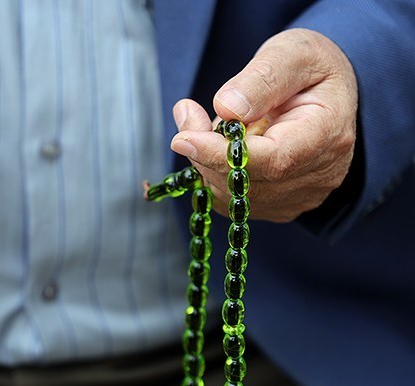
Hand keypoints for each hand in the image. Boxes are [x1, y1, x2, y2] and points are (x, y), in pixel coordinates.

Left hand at [170, 29, 357, 222]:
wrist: (327, 94)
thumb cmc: (312, 68)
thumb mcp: (293, 52)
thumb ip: (262, 78)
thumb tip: (227, 108)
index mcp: (328, 134)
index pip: (272, 160)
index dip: (221, 154)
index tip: (183, 138)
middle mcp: (320, 175)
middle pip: (246, 181)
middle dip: (205, 151)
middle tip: (188, 114)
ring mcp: (300, 196)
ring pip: (232, 194)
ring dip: (208, 160)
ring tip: (218, 122)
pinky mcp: (280, 206)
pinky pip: (232, 200)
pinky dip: (215, 173)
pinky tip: (224, 144)